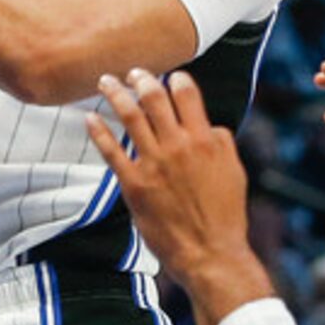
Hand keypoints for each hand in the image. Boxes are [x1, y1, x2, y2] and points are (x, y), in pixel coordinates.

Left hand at [85, 68, 270, 320]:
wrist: (210, 253)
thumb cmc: (225, 216)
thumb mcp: (234, 172)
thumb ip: (220, 143)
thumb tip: (209, 125)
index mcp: (205, 140)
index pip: (187, 94)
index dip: (176, 80)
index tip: (169, 76)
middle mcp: (178, 146)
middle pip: (154, 99)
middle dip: (142, 79)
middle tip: (133, 71)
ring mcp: (154, 164)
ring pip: (130, 117)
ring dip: (115, 94)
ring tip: (105, 81)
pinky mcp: (134, 185)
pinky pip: (112, 151)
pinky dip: (99, 131)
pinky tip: (89, 118)